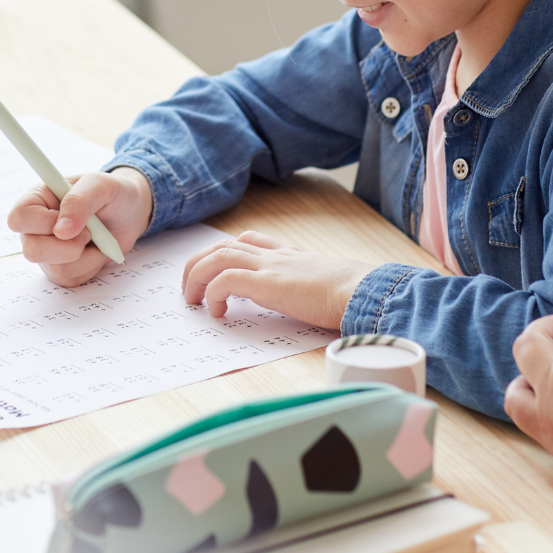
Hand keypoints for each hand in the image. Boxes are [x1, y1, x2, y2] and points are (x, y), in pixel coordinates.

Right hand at [7, 167, 153, 286]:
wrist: (128, 215)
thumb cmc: (112, 194)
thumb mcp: (101, 185)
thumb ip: (79, 200)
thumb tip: (61, 231)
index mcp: (37, 200)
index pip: (18, 218)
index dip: (43, 223)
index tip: (67, 220)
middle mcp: (36, 228)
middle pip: (32, 250)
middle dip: (68, 246)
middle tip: (88, 231)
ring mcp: (47, 252)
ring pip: (55, 269)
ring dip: (84, 255)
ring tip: (94, 238)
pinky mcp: (60, 270)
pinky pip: (70, 279)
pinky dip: (90, 266)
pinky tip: (95, 251)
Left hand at [180, 231, 373, 328]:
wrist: (362, 291)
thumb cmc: (353, 293)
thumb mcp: (328, 284)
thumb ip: (314, 286)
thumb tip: (318, 302)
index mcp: (288, 255)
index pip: (249, 240)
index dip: (227, 252)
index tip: (217, 271)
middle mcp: (274, 256)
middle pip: (223, 245)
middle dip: (199, 263)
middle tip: (190, 286)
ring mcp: (269, 266)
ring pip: (216, 257)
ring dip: (197, 275)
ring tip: (192, 299)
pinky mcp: (266, 283)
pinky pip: (224, 279)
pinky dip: (213, 293)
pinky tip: (217, 311)